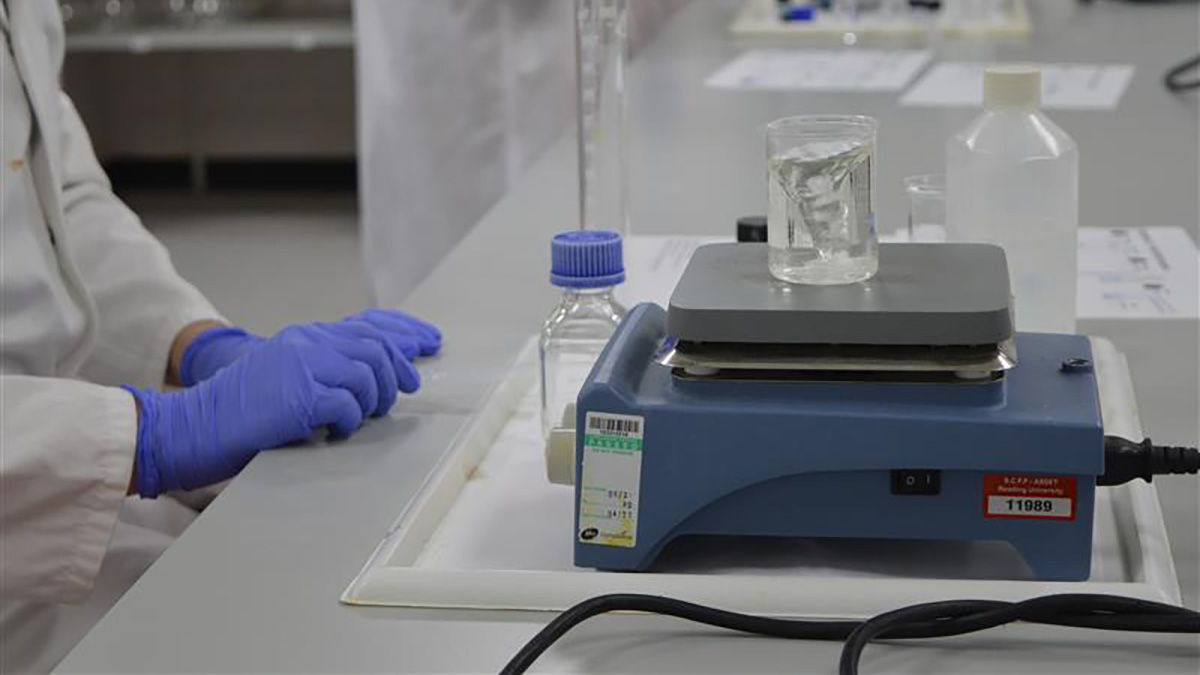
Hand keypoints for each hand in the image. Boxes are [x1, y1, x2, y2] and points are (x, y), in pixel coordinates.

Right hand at [125, 326, 404, 496]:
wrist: (193, 426)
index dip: (405, 336)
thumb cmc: (240, 412)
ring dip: (372, 402)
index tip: (429, 345)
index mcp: (305, 336)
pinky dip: (349, 423)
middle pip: (376, 349)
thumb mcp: (285, 376)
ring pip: (368, 375)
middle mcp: (307, 343)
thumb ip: (323, 368)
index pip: (368, 326)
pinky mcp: (300, 397)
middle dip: (397, 374)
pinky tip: (335, 433)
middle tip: (400, 396)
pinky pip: (348, 406)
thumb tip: (374, 378)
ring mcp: (303, 367)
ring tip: (359, 419)